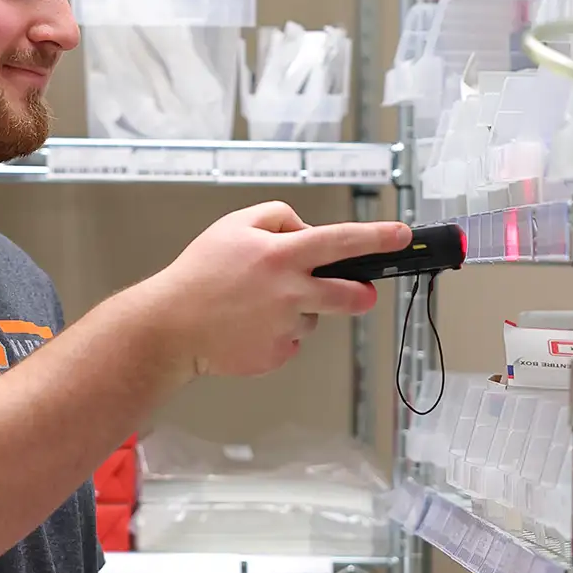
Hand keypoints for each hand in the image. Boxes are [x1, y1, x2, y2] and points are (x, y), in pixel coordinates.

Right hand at [141, 203, 411, 376]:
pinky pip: (291, 339)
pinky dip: (277, 332)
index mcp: (281, 255)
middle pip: (349, 294)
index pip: (341, 241)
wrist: (171, 327)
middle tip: (358, 291)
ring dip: (297, 309)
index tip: (402, 235)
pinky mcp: (279, 354)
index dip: (377, 237)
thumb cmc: (199, 275)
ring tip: (255, 306)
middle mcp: (290, 291)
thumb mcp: (233, 226)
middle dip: (360, 293)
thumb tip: (307, 231)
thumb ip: (277, 218)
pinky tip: (248, 326)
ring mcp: (286, 326)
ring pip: (312, 315)